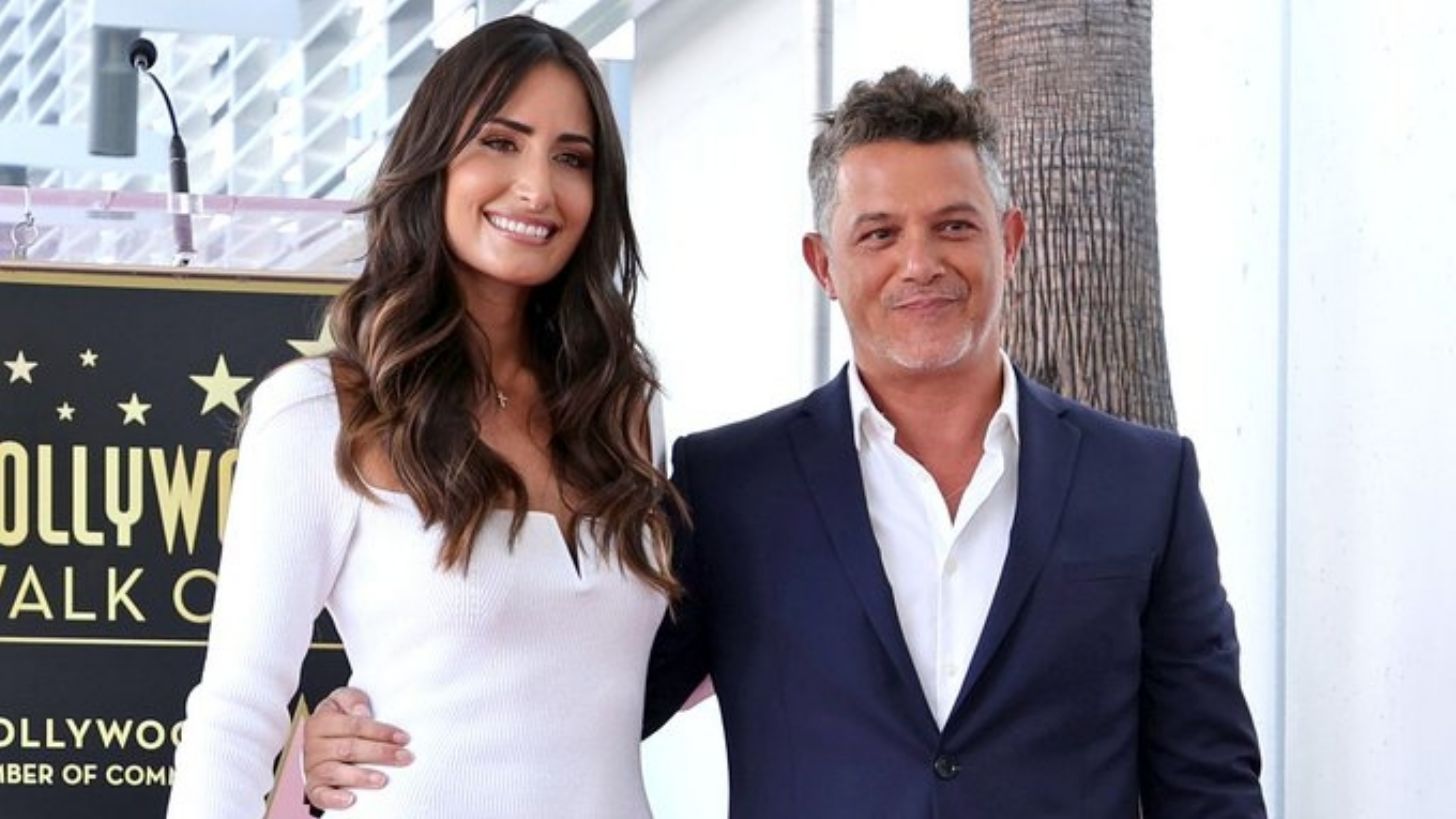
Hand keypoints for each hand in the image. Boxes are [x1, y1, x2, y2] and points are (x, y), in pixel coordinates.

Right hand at [302, 687, 412, 810]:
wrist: (322, 737)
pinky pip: (320, 795)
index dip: (380, 731)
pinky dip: (333, 799)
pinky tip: (350, 799)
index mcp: (321, 722)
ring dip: (361, 777)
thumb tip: (362, 712)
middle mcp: (314, 746)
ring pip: (336, 772)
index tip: (403, 738)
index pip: (354, 725)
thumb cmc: (340, 718)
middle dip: (380, 753)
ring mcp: (313, 768)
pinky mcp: (314, 787)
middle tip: (404, 757)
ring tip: (382, 780)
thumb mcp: (344, 700)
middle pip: (349, 749)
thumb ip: (353, 700)